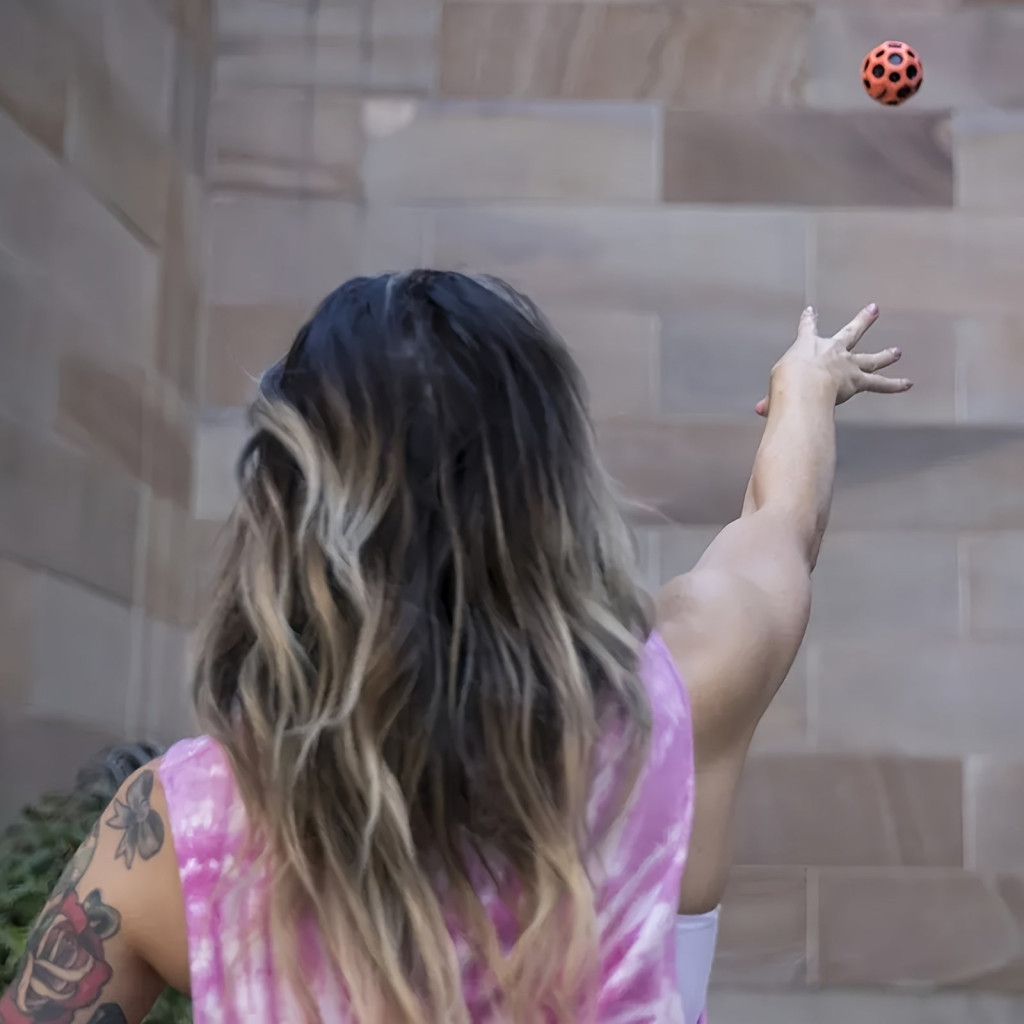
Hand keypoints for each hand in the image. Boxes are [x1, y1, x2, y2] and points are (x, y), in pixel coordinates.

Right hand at [754, 304, 911, 416]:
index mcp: (807, 346)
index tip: (810, 311)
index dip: (808, 320)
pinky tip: (908, 384)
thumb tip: (762, 410)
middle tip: (874, 309)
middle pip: (851, 332)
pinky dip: (894, 385)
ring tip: (896, 351)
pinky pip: (880, 384)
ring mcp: (848, 364)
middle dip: (863, 321)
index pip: (807, 329)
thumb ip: (772, 400)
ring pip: (871, 358)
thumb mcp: (775, 389)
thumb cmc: (786, 383)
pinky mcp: (858, 380)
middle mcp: (832, 350)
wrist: (803, 386)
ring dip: (885, 355)